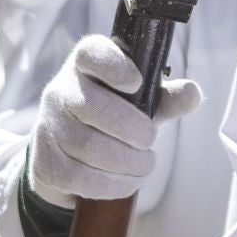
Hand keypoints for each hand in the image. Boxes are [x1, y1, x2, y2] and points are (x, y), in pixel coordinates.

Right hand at [26, 34, 201, 207]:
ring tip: (145, 165)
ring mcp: (48, 126)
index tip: (137, 82)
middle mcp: (61, 89)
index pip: (93, 53)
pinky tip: (126, 182)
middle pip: (93, 106)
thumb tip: (192, 93)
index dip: (114, 66)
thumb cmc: (113, 115)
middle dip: (133, 129)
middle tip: (151, 142)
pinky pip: (76, 176)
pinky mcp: (44, 161)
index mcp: (86, 64)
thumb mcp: (140, 101)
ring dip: (125, 162)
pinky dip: (109, 184)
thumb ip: (166, 97)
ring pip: (86, 145)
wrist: (71, 153)